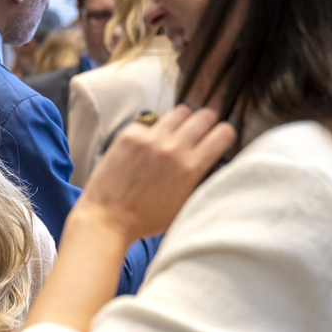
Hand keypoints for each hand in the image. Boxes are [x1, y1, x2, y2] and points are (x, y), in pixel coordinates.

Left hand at [76, 105, 235, 241]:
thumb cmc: (146, 219)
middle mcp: (173, 148)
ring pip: (178, 112)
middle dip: (206, 124)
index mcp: (191, 167)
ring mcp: (149, 139)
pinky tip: (148, 144)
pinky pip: (151, 120)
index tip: (218, 139)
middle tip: (198, 135)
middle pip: (204, 115)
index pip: (223, 132)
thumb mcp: (186, 205)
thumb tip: (216, 162)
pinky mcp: (129, 136)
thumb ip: (203, 181)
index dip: (223, 135)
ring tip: (175, 136)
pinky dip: (153, 129)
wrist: (108, 218)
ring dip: (181, 122)